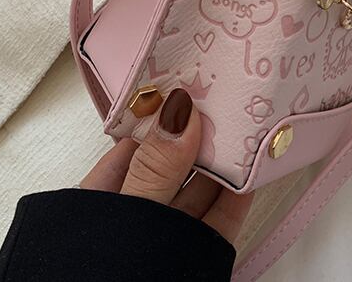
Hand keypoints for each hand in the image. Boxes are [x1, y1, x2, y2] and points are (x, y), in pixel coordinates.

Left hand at [79, 88, 252, 244]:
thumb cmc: (102, 271)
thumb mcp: (128, 217)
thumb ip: (154, 169)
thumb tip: (179, 110)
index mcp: (102, 200)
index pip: (132, 145)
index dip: (160, 116)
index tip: (189, 88)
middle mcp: (135, 215)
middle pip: (171, 166)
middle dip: (199, 136)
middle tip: (226, 102)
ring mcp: (165, 237)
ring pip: (197, 193)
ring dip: (222, 165)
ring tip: (246, 129)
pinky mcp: (193, 256)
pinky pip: (218, 222)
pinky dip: (235, 199)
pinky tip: (250, 174)